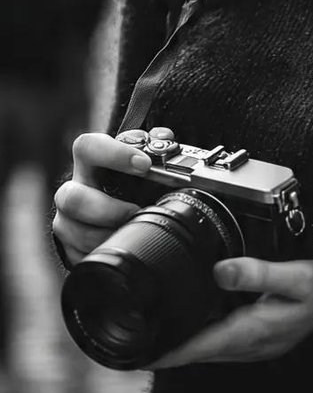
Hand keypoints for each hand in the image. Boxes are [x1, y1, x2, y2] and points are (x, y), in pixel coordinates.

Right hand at [52, 127, 159, 265]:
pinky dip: (100, 252)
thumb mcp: (135, 160)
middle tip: (134, 210)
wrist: (105, 211)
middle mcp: (72, 190)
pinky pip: (78, 254)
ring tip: (128, 232)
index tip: (144, 164)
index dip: (114, 154)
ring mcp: (66, 220)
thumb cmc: (123, 181)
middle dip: (107, 209)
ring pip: (72, 230)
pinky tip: (117, 247)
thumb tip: (164, 138)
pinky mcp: (68, 246)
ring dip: (104, 234)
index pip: (88, 147)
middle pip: (73, 198)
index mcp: (88, 163)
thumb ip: (151, 145)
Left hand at [149, 256, 312, 368]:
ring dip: (180, 341)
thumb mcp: (296, 277)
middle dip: (164, 347)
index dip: (164, 352)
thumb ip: (258, 273)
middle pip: (194, 351)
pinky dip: (199, 333)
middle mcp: (245, 344)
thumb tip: (220, 270)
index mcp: (248, 331)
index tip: (136, 352)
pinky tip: (192, 318)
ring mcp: (250, 343)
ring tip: (152, 328)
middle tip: (133, 335)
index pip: (195, 348)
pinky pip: (218, 339)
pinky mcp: (255, 336)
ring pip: (205, 347)